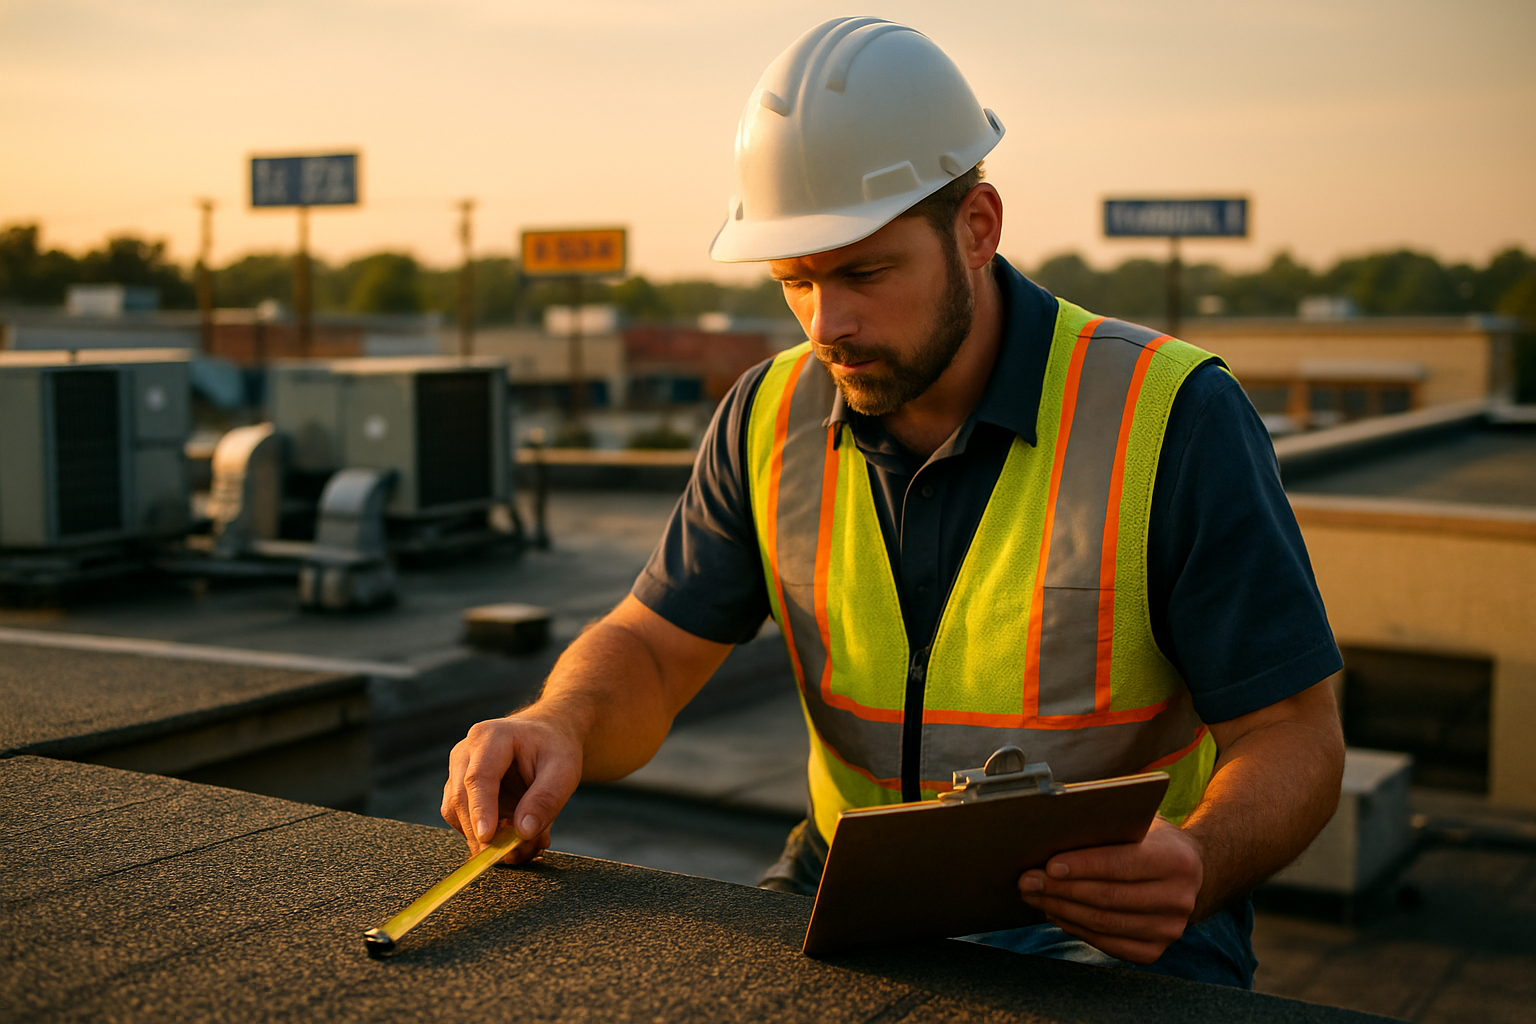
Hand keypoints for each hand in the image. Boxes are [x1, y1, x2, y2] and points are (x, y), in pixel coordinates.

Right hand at [440, 711, 582, 864]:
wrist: (546, 736)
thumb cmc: (554, 748)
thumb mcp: (564, 770)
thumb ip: (546, 800)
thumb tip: (522, 833)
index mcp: (490, 738)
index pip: (478, 778)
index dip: (481, 809)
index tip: (487, 838)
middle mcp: (465, 753)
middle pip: (461, 800)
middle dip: (485, 835)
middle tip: (518, 854)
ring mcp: (458, 772)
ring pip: (458, 815)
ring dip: (488, 839)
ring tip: (528, 843)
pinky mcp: (459, 791)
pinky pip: (464, 821)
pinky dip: (488, 836)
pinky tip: (517, 836)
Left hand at [1017, 817, 1202, 963]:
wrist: (1188, 872)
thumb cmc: (1149, 840)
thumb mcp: (1139, 824)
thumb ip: (1108, 828)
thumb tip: (1052, 834)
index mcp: (1176, 860)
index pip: (1121, 865)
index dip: (1082, 867)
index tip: (1048, 866)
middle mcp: (1178, 898)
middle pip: (1107, 897)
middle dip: (1060, 890)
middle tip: (1027, 881)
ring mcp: (1169, 929)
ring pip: (1103, 923)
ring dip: (1061, 910)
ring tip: (1034, 897)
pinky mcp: (1154, 951)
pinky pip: (1107, 943)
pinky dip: (1077, 929)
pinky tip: (1056, 914)